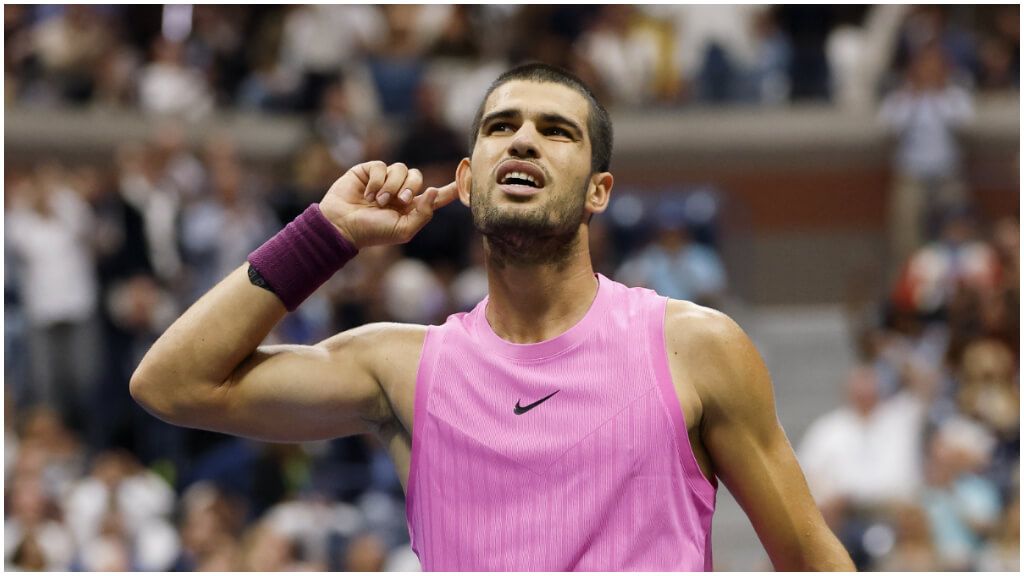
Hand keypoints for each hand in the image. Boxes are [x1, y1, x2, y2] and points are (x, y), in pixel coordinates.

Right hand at [318, 161, 458, 248]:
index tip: (466, 172)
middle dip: (410, 187)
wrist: (342, 225)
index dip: (451, 186)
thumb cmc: (372, 232)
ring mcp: (385, 179)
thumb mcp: (403, 230)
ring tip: (377, 201)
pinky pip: (382, 166)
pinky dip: (376, 181)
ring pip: (401, 169)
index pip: (437, 195)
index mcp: (412, 207)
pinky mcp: (370, 171)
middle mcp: (400, 191)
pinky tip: (366, 194)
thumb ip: (423, 214)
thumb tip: (434, 190)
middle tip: (399, 200)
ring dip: (391, 186)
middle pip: (418, 177)